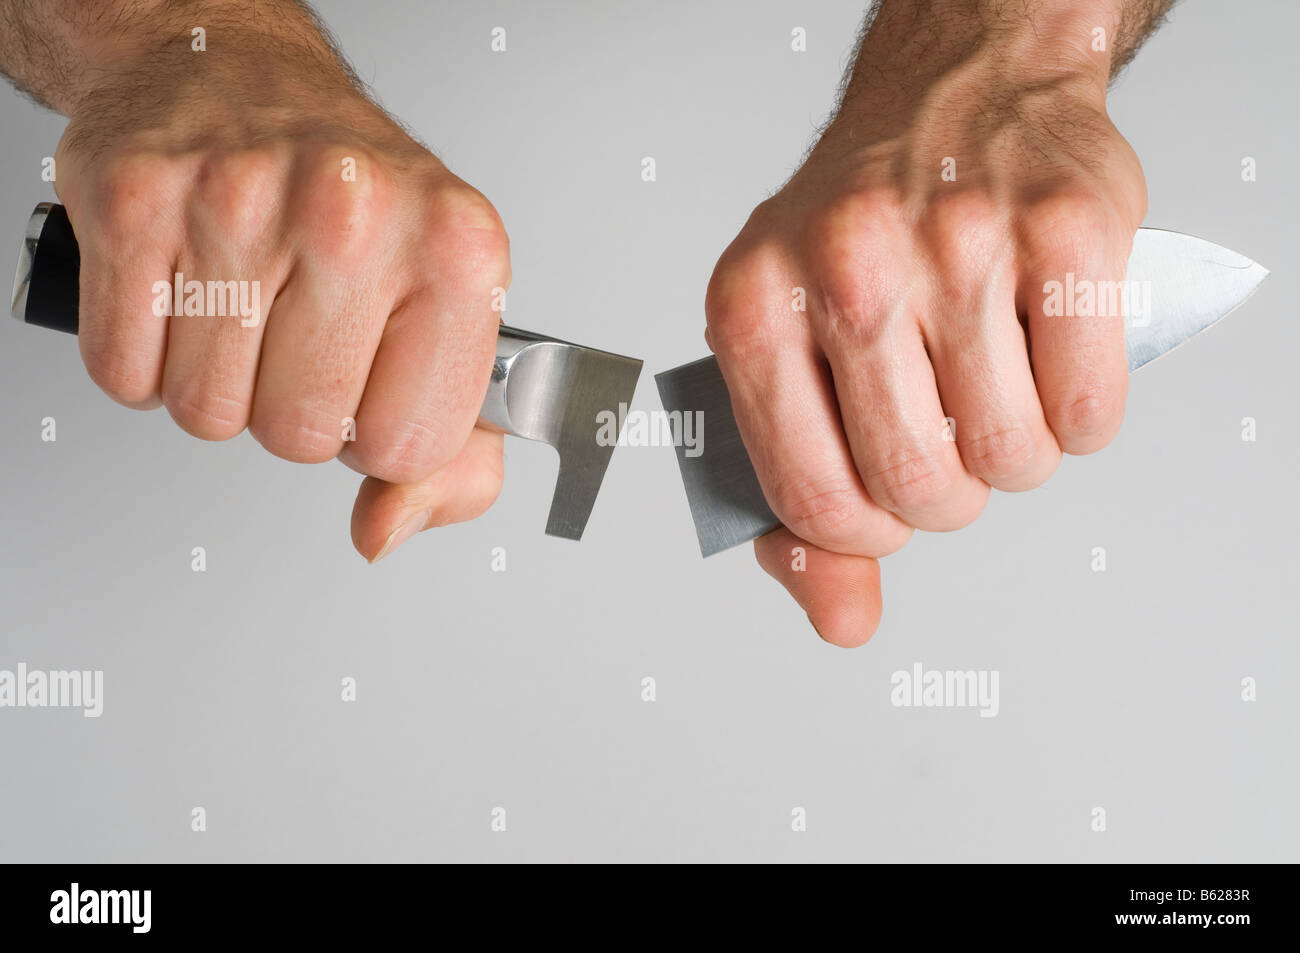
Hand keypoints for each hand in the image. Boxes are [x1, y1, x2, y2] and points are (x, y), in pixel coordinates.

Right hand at [45, 9, 509, 559]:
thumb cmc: (354, 205)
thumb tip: (383, 531)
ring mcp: (238, 199)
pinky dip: (147, 357)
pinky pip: (124, 376)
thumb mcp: (447, 320)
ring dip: (219, 383)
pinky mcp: (136, 199)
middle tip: (298, 333)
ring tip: (243, 303)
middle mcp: (355, 214)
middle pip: (299, 437)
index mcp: (457, 254)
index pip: (409, 446)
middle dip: (293, 410)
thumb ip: (452, 455)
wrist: (245, 77)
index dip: (378, 434)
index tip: (372, 379)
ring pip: (206, 415)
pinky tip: (185, 291)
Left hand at [705, 1, 1148, 644]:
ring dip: (1013, 455)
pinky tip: (1047, 357)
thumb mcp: (788, 353)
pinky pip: (1091, 414)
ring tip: (993, 386)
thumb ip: (803, 503)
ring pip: (1013, 460)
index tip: (884, 497)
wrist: (953, 92)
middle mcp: (848, 269)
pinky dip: (1079, 416)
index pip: (815, 501)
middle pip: (922, 489)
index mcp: (753, 307)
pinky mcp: (1066, 228)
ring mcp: (960, 242)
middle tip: (946, 433)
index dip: (865, 527)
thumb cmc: (862, 237)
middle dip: (946, 494)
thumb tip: (843, 619)